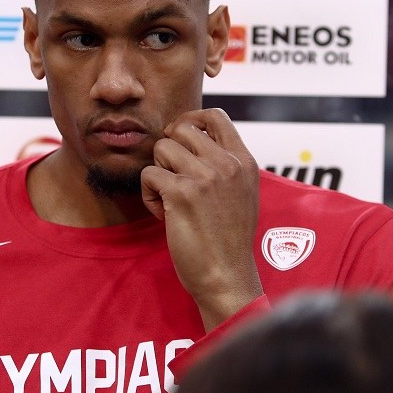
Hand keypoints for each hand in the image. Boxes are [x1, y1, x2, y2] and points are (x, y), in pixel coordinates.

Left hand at [140, 108, 262, 331]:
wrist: (227, 277)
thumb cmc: (229, 240)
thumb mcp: (242, 194)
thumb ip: (226, 166)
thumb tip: (197, 140)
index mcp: (244, 161)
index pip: (215, 116)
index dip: (190, 120)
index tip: (180, 138)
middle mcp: (226, 163)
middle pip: (181, 128)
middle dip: (169, 151)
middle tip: (173, 177)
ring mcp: (204, 176)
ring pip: (161, 149)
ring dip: (158, 173)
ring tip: (170, 199)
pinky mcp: (181, 192)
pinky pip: (148, 174)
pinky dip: (149, 194)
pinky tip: (164, 213)